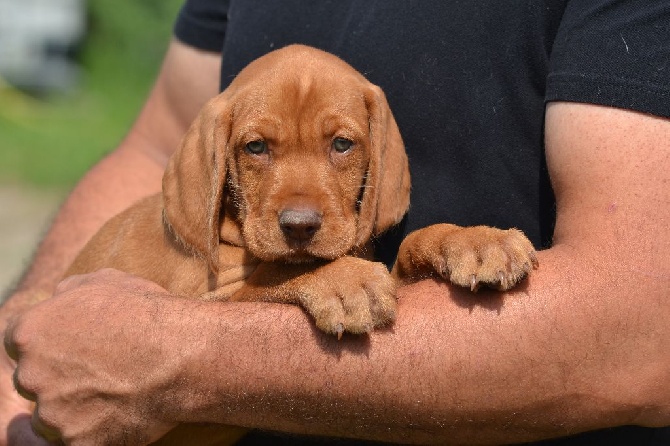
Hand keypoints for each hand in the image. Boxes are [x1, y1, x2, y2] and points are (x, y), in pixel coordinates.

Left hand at [4, 269, 184, 444]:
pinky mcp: (77, 443)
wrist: (181, 354)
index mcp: (30, 332)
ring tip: (113, 395)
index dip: (49, 346)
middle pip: (32, 382)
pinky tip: (119, 416)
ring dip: (73, 410)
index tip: (73, 349)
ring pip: (51, 417)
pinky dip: (95, 432)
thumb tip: (59, 295)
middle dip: (58, 378)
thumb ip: (70, 289)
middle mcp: (31, 375)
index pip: (20, 344)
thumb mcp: (106, 281)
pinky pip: (77, 442)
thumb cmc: (147, 314)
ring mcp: (53, 414)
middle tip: (98, 372)